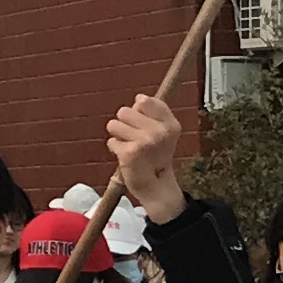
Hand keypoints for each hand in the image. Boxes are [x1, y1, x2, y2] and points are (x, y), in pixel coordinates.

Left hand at [105, 91, 186, 218]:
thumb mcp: (164, 132)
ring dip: (118, 135)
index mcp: (170, 124)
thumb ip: (153, 113)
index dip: (137, 110)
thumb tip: (138, 97)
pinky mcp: (130, 153)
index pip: (144, 101)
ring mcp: (145, 142)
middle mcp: (160, 132)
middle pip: (124, 111)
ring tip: (130, 146)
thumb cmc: (155, 155)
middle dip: (124, 123)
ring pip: (113, 124)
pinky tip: (126, 157)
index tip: (142, 124)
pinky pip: (111, 141)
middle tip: (135, 138)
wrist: (155, 185)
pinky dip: (115, 149)